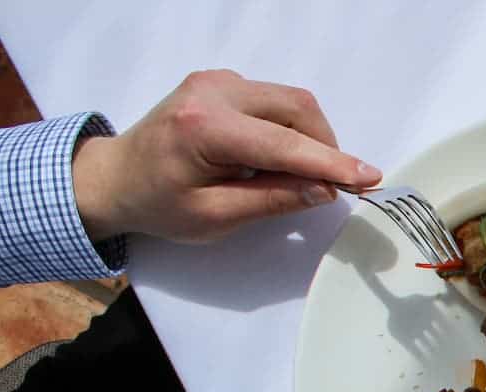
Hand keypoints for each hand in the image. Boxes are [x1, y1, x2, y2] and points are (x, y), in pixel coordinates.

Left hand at [71, 69, 380, 243]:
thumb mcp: (215, 216)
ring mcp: (217, 81)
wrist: (115, 176)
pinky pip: (274, 101)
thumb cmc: (159, 205)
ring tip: (299, 175)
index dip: (331, 162)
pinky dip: (290, 130)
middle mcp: (212, 91)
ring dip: (309, 138)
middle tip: (333, 187)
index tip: (370, 177)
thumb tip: (323, 189)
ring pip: (291, 101)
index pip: (283, 144)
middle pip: (296, 109)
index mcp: (204, 128)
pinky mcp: (222, 83)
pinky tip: (276, 158)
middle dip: (325, 148)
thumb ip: (271, 201)